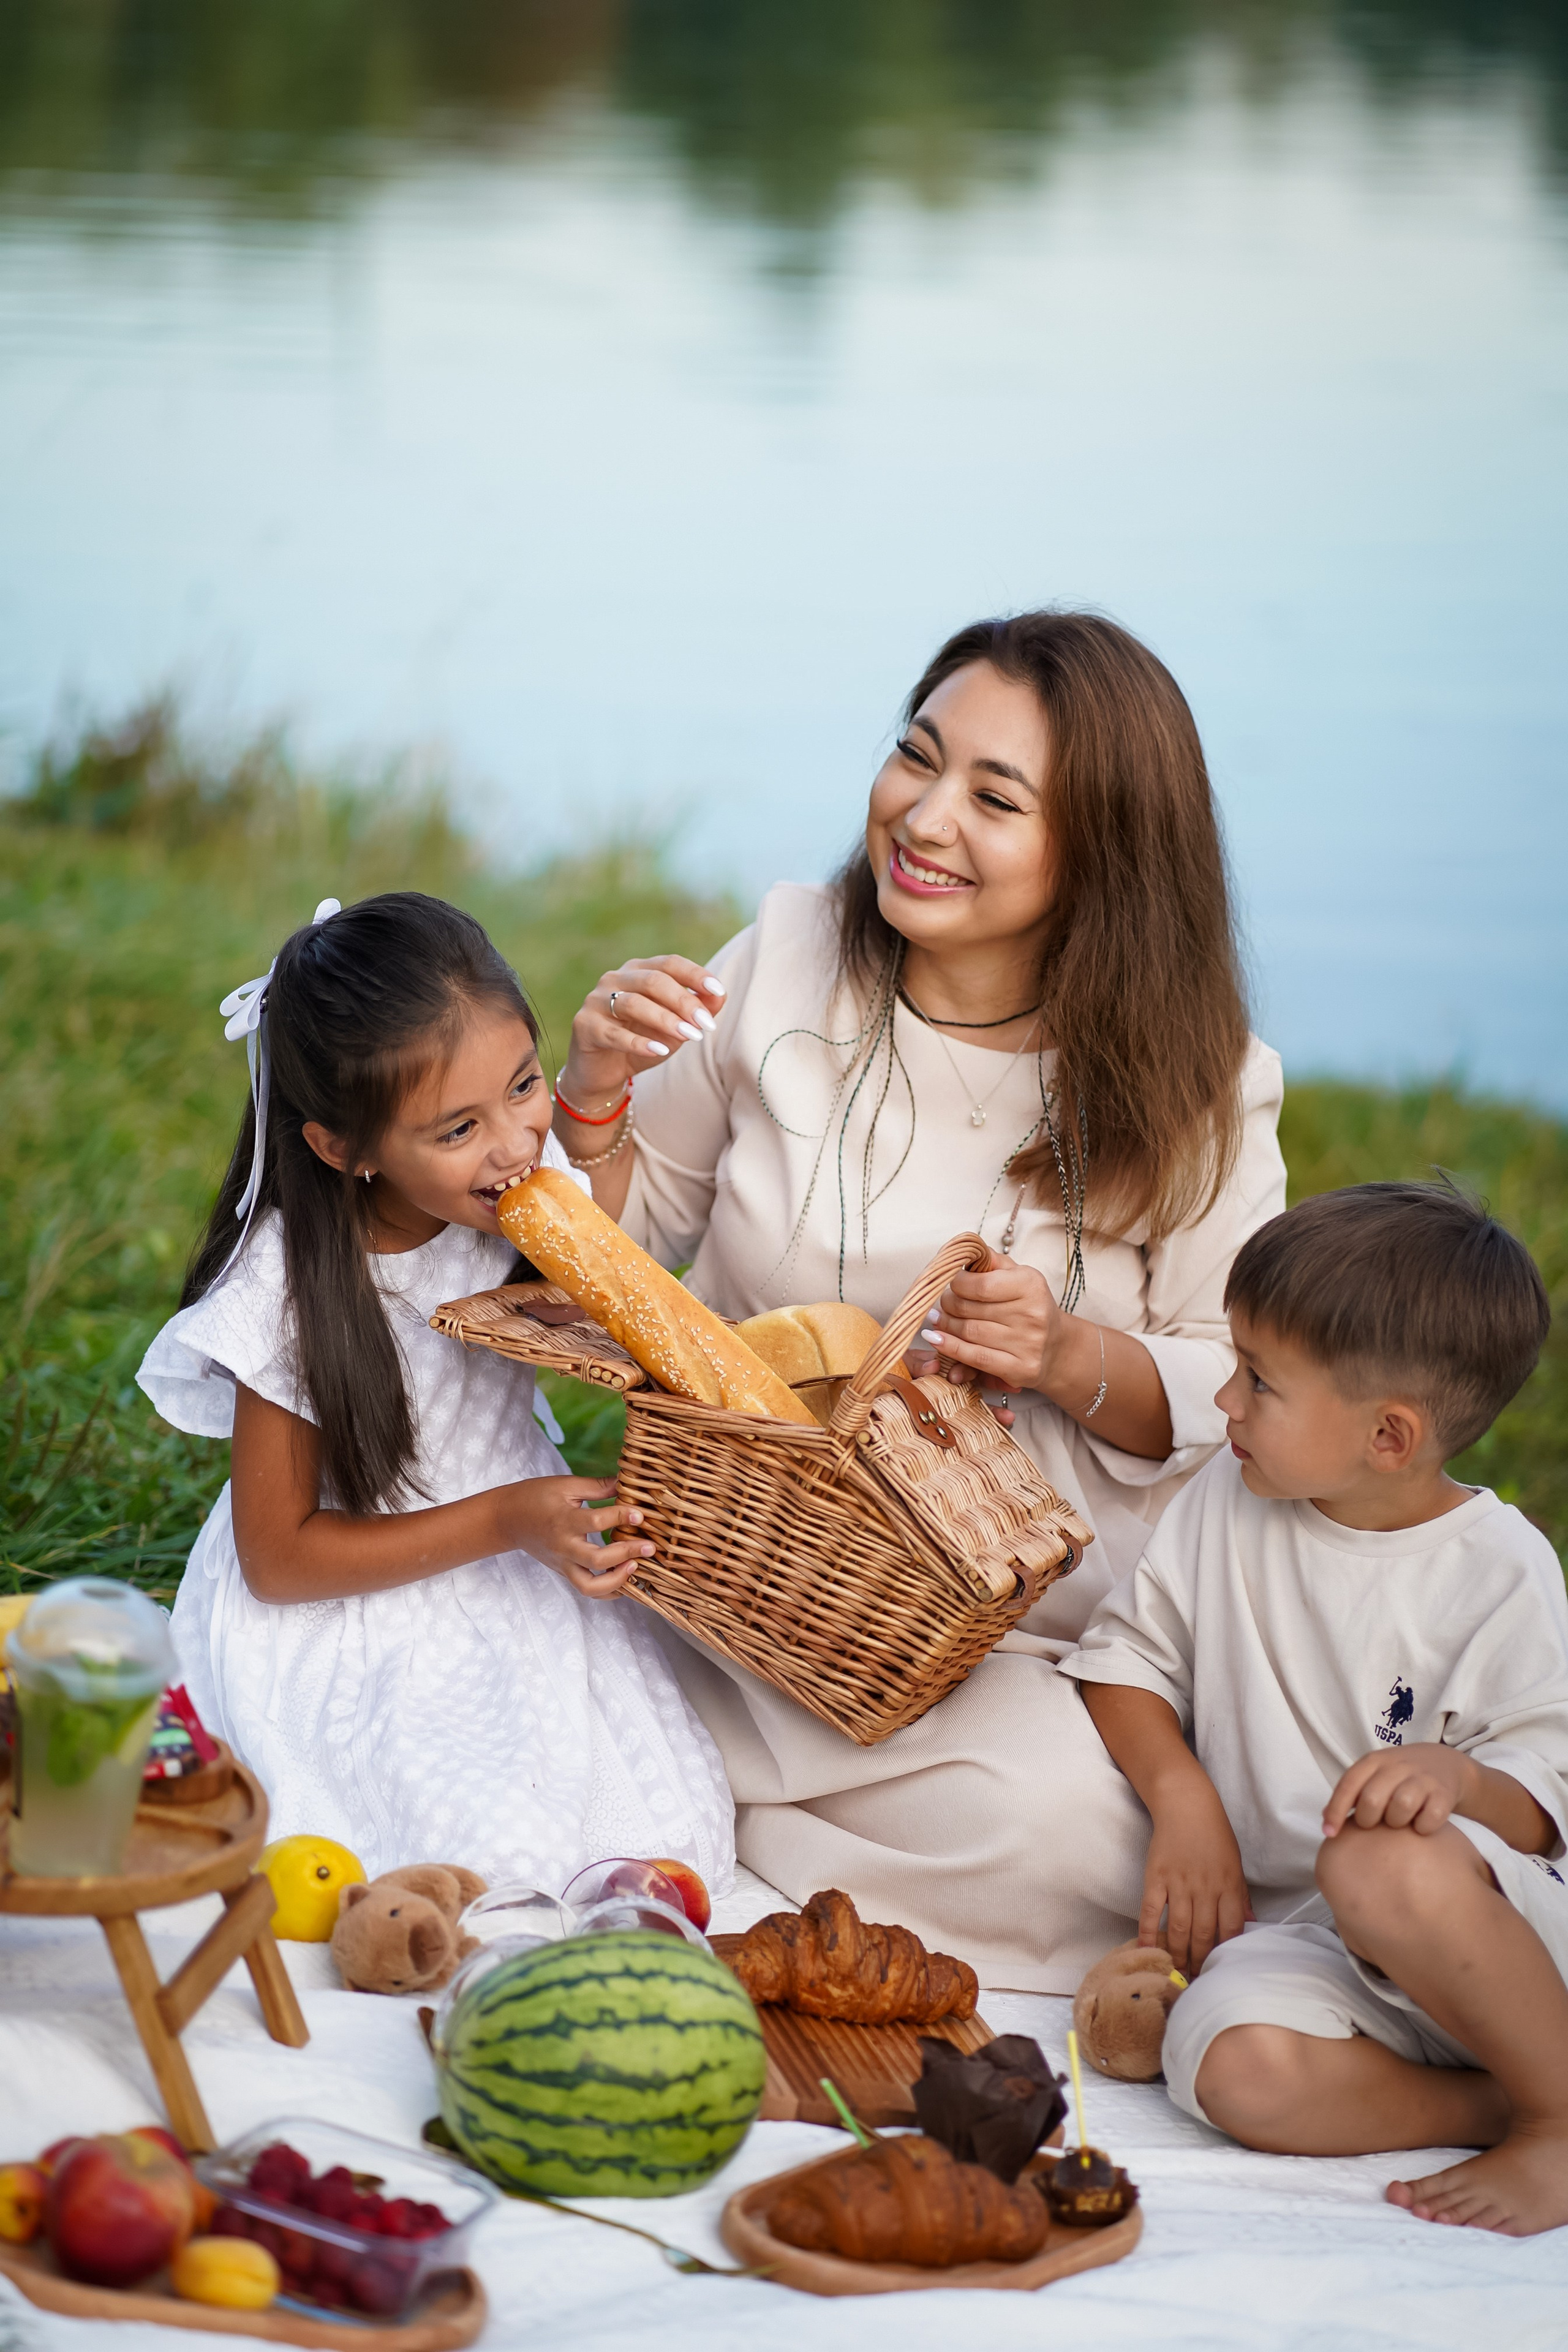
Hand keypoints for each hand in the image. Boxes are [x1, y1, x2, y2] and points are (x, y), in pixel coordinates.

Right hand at [498, 1476, 653, 1598]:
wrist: (507, 1520)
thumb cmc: (535, 1496)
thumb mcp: (565, 1485)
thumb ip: (597, 1486)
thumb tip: (626, 1480)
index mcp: (563, 1520)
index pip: (596, 1522)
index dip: (621, 1516)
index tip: (640, 1513)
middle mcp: (563, 1546)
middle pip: (596, 1559)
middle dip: (626, 1554)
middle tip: (649, 1546)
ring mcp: (562, 1563)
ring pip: (590, 1586)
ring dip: (616, 1581)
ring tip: (636, 1567)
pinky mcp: (563, 1572)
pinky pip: (587, 1589)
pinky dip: (607, 1590)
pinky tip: (625, 1579)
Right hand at [558, 956, 725, 1106]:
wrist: (604, 1071)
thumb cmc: (642, 1041)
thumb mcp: (676, 1027)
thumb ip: (698, 1010)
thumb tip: (721, 995)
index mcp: (639, 970)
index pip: (670, 963)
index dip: (695, 975)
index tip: (718, 991)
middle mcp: (615, 978)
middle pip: (653, 981)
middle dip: (683, 1002)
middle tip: (705, 1024)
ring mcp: (596, 1000)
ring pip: (633, 1003)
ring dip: (665, 1020)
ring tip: (689, 1036)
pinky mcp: (584, 1026)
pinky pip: (614, 1033)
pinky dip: (639, 1042)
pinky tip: (659, 1051)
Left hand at [914, 1262, 1062, 1393]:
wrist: (1057, 1345)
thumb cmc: (1029, 1305)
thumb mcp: (1018, 1276)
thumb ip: (992, 1261)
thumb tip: (964, 1250)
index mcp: (1030, 1285)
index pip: (980, 1285)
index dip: (956, 1283)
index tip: (951, 1283)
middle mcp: (1032, 1314)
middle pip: (970, 1309)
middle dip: (948, 1304)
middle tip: (942, 1303)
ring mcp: (1027, 1344)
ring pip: (969, 1332)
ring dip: (946, 1325)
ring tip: (937, 1318)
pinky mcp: (1021, 1368)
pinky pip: (976, 1358)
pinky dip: (950, 1348)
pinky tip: (936, 1339)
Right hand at [1140, 1785, 1253, 1976]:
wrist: (1186, 1804)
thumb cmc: (1215, 1835)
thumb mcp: (1236, 1865)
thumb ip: (1241, 1896)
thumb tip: (1252, 1925)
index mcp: (1228, 1886)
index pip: (1230, 1930)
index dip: (1225, 1954)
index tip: (1219, 1971)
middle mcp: (1204, 1888)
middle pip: (1203, 1934)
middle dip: (1199, 1961)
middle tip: (1194, 1979)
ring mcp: (1178, 1883)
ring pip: (1178, 1928)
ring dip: (1177, 1954)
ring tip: (1176, 1971)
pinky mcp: (1155, 1877)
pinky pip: (1150, 1911)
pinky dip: (1148, 1932)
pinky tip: (1147, 1950)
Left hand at [1323, 1744, 1475, 1838]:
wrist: (1444, 1764)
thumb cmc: (1399, 1777)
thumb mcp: (1373, 1776)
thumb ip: (1351, 1796)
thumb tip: (1327, 1823)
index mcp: (1374, 1761)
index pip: (1348, 1784)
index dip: (1336, 1810)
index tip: (1329, 1833)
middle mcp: (1397, 1766)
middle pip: (1373, 1799)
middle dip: (1368, 1819)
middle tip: (1374, 1824)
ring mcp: (1422, 1778)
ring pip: (1402, 1806)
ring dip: (1396, 1822)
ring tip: (1399, 1821)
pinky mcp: (1444, 1793)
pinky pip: (1430, 1818)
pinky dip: (1423, 1827)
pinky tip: (1421, 1825)